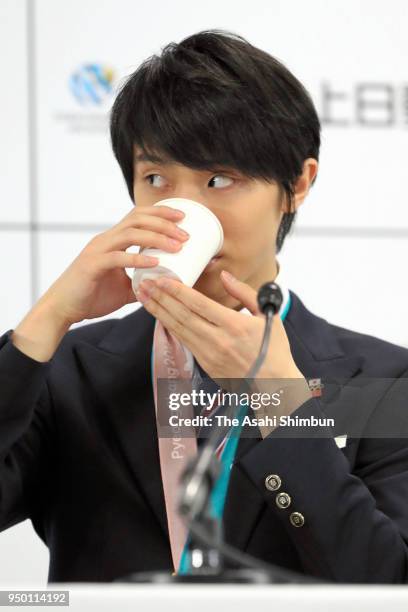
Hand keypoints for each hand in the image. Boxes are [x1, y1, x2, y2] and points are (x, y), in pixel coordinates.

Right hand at [37, 205, 189, 324]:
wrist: (63, 309)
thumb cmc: (91, 296)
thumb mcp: (124, 288)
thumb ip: (141, 283)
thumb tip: (164, 287)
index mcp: (112, 240)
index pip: (138, 216)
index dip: (160, 213)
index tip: (182, 218)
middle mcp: (105, 240)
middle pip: (137, 219)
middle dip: (164, 222)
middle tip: (185, 233)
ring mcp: (98, 251)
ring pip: (130, 234)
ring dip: (156, 238)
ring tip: (177, 246)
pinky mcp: (92, 265)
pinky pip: (118, 258)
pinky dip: (138, 259)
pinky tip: (155, 263)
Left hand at [137, 270, 305, 380]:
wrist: (275, 384)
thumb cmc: (274, 349)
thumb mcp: (267, 314)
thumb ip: (244, 293)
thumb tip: (225, 276)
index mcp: (234, 326)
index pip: (199, 304)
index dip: (178, 291)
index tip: (162, 280)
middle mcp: (218, 340)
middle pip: (182, 316)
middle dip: (161, 298)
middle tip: (145, 284)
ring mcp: (210, 355)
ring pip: (178, 329)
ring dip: (160, 312)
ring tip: (145, 298)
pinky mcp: (206, 365)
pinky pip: (184, 341)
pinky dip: (170, 327)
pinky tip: (160, 316)